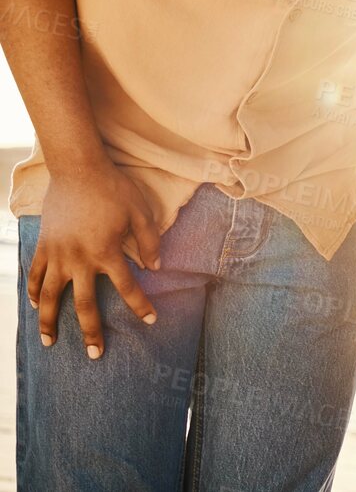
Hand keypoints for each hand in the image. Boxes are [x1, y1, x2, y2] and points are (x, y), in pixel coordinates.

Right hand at [28, 161, 161, 359]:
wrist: (78, 169)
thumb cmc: (114, 188)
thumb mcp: (141, 212)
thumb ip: (149, 242)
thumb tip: (156, 268)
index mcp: (106, 252)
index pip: (128, 287)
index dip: (140, 305)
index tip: (150, 321)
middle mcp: (79, 259)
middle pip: (84, 304)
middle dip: (91, 331)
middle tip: (95, 355)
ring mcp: (57, 254)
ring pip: (49, 296)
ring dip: (48, 321)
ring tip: (49, 342)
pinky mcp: (43, 246)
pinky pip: (34, 274)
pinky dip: (32, 292)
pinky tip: (33, 306)